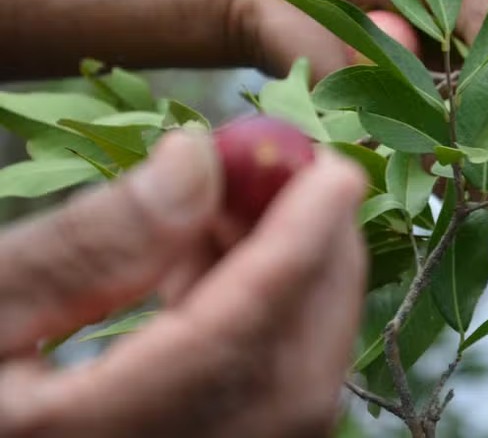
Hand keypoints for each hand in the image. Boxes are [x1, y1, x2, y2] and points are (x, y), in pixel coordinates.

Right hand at [0, 132, 366, 437]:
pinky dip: (272, 318)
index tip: (333, 172)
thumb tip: (200, 162)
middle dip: (322, 265)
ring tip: (247, 203)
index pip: (234, 347)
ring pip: (294, 388)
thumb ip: (84, 246)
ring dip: (298, 285)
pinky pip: (269, 396)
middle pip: (294, 381)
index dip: (296, 253)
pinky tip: (222, 258)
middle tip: (308, 175)